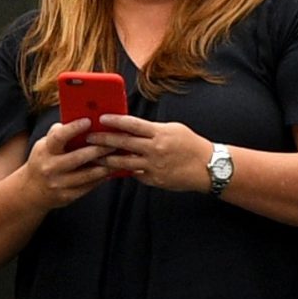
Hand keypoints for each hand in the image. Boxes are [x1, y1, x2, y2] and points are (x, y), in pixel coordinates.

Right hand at [18, 118, 112, 209]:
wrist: (32, 190)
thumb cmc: (43, 160)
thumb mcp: (45, 146)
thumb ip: (59, 135)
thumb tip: (79, 119)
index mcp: (45, 150)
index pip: (58, 137)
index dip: (73, 128)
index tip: (89, 121)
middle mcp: (50, 167)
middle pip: (79, 157)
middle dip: (99, 149)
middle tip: (115, 141)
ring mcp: (59, 183)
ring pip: (88, 174)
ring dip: (106, 165)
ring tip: (119, 157)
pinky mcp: (68, 196)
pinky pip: (90, 185)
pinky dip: (102, 177)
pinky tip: (111, 171)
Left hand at [88, 113, 215, 191]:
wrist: (209, 168)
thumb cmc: (190, 144)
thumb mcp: (172, 129)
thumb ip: (151, 128)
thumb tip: (129, 126)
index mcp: (159, 133)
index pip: (131, 124)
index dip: (114, 120)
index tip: (101, 118)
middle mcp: (155, 150)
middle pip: (123, 143)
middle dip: (102, 140)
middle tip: (88, 137)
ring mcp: (154, 166)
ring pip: (123, 163)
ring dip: (106, 159)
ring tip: (92, 156)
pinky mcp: (155, 180)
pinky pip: (135, 174)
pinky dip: (124, 171)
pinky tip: (112, 168)